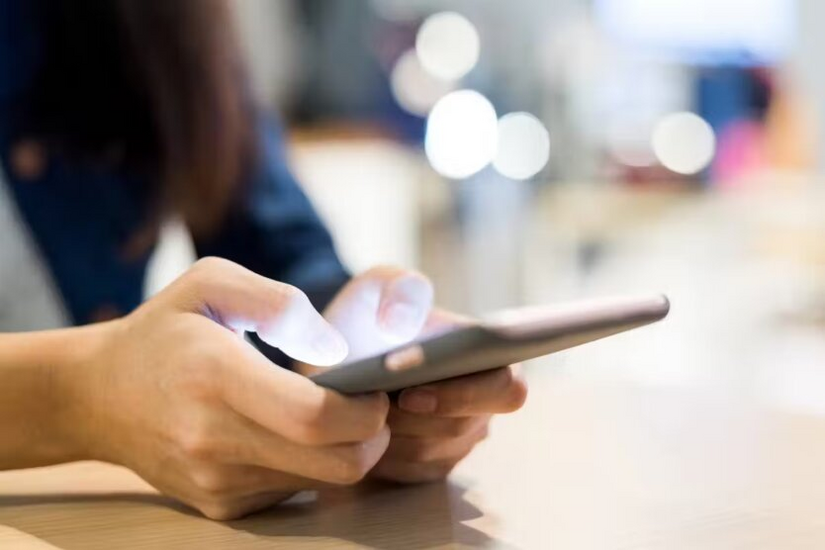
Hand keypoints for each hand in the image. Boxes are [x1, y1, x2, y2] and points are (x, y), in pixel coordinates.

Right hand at [70, 258, 389, 519]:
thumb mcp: (211, 283)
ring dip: (344, 450)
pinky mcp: (221, 505)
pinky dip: (310, 463)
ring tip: (332, 411)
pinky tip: (292, 431)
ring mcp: (217, 482)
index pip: (314, 417)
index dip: (366, 410)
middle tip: (372, 404)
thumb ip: (280, 302)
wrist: (95, 397)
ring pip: (321, 481)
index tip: (379, 390)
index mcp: (216, 377)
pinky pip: (293, 489)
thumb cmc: (162, 331)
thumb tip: (334, 351)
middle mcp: (215, 440)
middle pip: (336, 465)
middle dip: (374, 437)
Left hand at [310, 267, 528, 483]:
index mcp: (487, 359)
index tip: (410, 391)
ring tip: (358, 410)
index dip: (466, 395)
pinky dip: (380, 455)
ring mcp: (457, 439)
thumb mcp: (380, 285)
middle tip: (371, 402)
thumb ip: (398, 287)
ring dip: (392, 435)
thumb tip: (400, 323)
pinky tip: (357, 429)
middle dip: (413, 418)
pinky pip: (409, 473)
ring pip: (431, 454)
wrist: (339, 351)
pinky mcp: (429, 466)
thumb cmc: (371, 315)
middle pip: (461, 428)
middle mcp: (481, 404)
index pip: (507, 389)